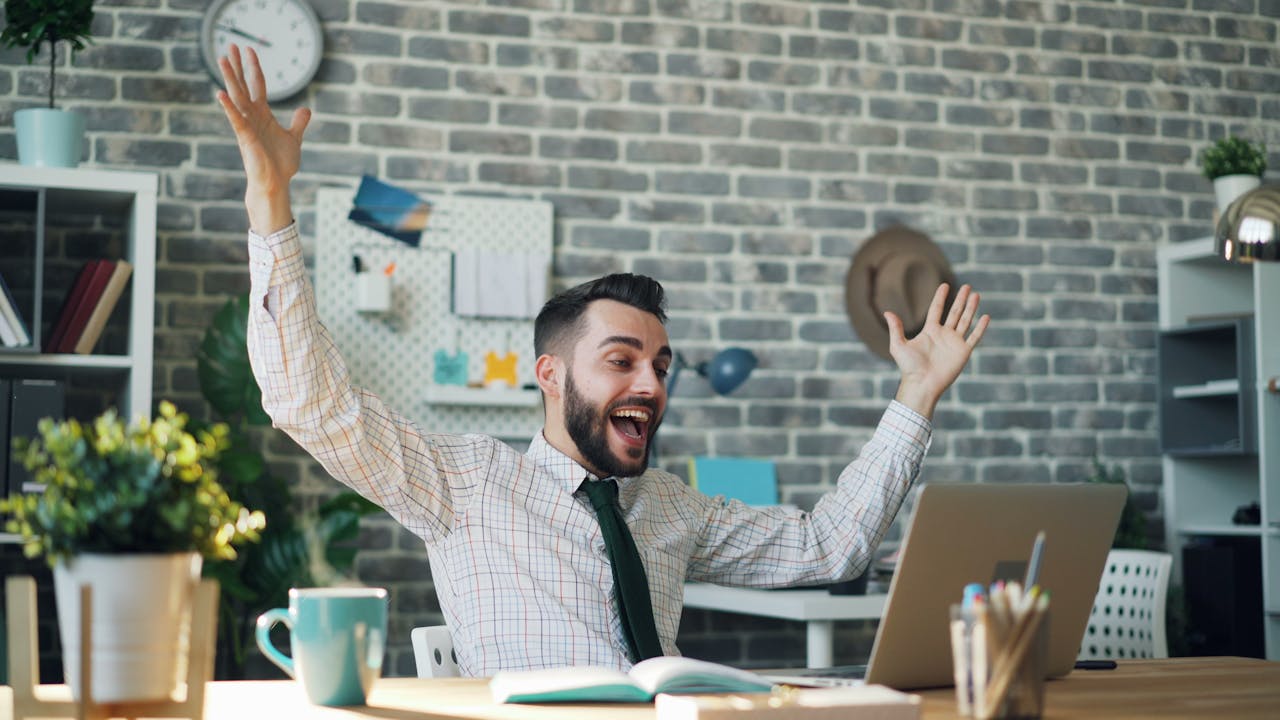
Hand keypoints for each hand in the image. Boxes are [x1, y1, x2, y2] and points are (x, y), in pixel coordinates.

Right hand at [215, 43, 310, 234]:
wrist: (276, 183)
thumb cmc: (281, 164)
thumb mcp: (294, 138)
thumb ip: (298, 122)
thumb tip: (306, 109)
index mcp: (263, 114)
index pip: (257, 85)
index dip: (254, 67)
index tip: (249, 49)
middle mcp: (252, 116)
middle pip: (243, 85)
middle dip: (237, 65)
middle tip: (230, 44)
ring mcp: (247, 126)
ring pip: (237, 97)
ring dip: (230, 78)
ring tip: (222, 58)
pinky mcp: (246, 138)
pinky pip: (236, 119)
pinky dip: (229, 107)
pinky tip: (221, 93)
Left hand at [885, 283, 988, 418]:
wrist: (922, 384)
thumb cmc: (909, 367)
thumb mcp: (898, 345)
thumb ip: (896, 328)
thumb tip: (887, 312)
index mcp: (930, 331)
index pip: (936, 309)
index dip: (940, 297)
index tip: (945, 285)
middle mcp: (943, 335)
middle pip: (954, 312)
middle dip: (960, 299)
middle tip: (967, 286)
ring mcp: (954, 343)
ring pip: (965, 321)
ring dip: (971, 308)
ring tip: (976, 295)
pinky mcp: (963, 352)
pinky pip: (974, 337)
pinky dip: (981, 328)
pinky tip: (986, 317)